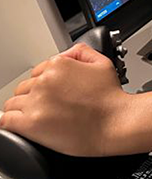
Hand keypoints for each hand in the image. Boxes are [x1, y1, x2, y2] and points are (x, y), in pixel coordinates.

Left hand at [0, 43, 130, 156]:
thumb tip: (67, 54)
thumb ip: (82, 52)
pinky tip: (25, 126)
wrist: (114, 123)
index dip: (45, 84)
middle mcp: (44, 81)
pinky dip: (12, 124)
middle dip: (34, 97)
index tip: (53, 94)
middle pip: (24, 88)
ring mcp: (36, 102)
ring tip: (40, 117)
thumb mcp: (103, 63)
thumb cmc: (110, 98)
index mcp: (58, 65)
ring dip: (23, 110)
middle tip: (49, 107)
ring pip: (13, 104)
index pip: (37, 72)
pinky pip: (6, 121)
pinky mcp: (30, 123)